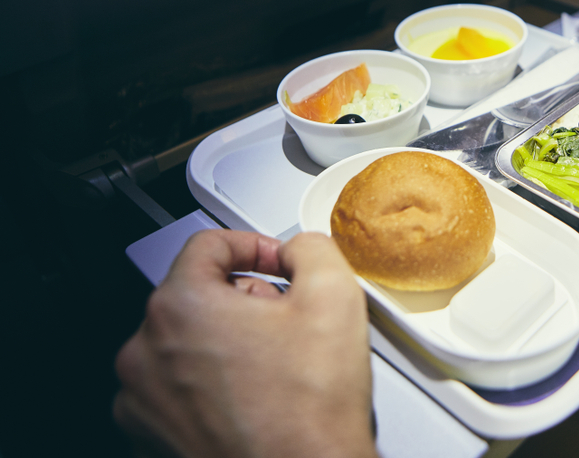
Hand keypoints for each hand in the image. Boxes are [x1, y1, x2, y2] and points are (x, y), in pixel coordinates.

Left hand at [114, 230, 375, 457]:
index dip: (253, 245)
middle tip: (285, 318)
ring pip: (184, 342)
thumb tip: (298, 249)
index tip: (277, 264)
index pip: (208, 245)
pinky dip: (209, 383)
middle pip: (195, 294)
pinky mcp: (151, 435)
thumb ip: (311, 248)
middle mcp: (146, 351)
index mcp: (181, 306)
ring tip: (271, 362)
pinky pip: (177, 388)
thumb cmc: (309, 408)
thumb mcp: (334, 294)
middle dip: (242, 297)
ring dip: (224, 341)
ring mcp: (143, 399)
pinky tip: (251, 396)